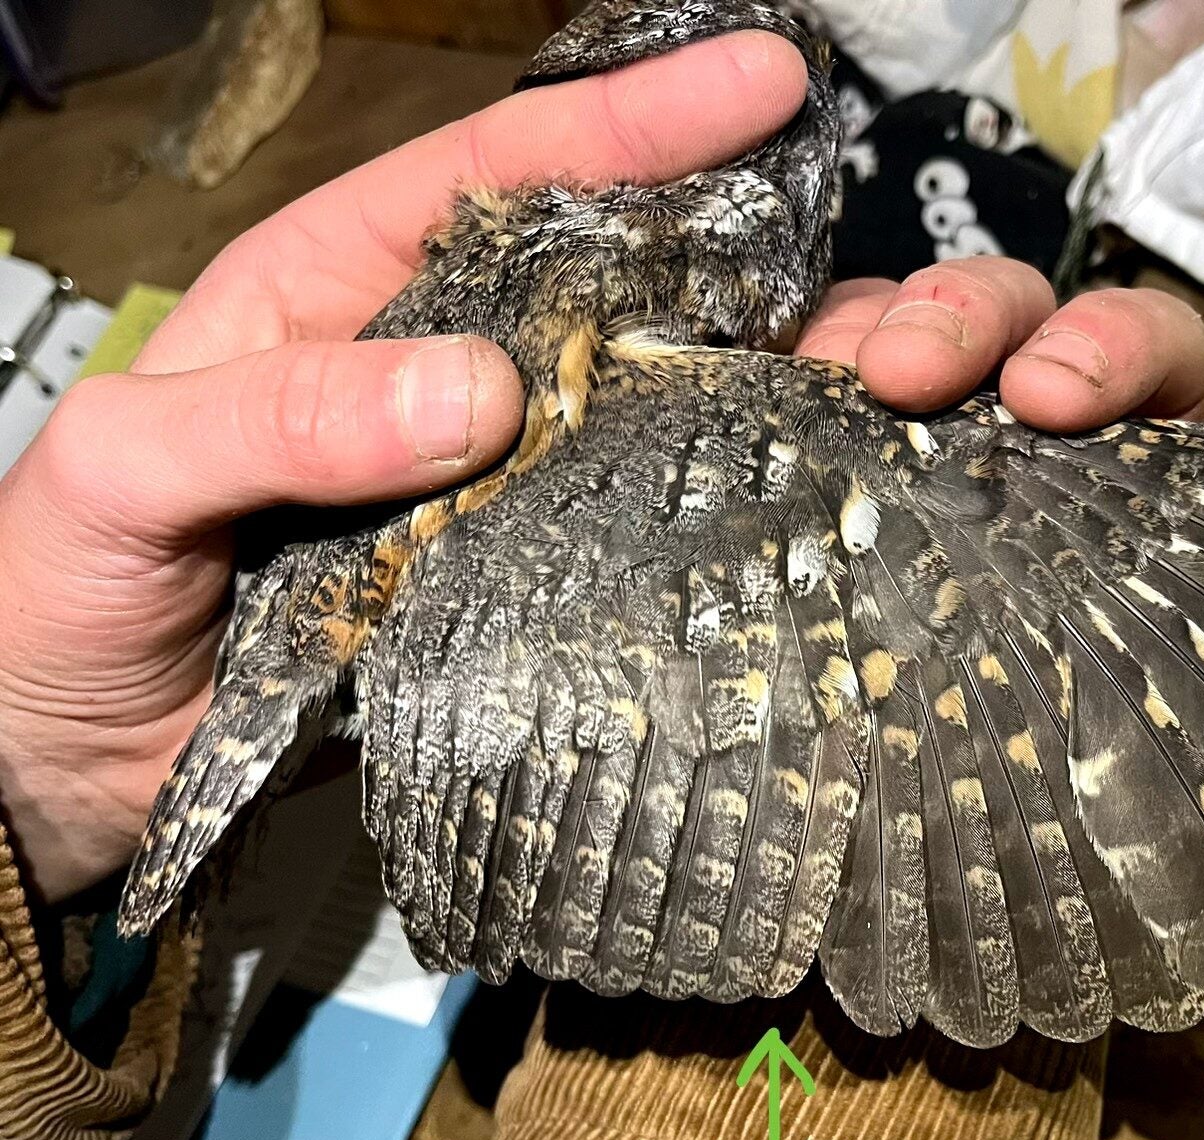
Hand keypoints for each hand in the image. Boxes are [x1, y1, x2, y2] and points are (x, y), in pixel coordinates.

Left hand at [0, 39, 1203, 905]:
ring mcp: (500, 495)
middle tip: (905, 314)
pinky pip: (641, 546)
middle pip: (633, 293)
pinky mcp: (523, 602)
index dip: (641, 123)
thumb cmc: (57, 606)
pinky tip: (825, 526)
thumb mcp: (132, 475)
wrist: (55, 787)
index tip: (771, 80)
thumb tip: (486, 388)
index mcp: (351, 295)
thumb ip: (284, 411)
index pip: (511, 175)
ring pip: (666, 418)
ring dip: (787, 409)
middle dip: (771, 281)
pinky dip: (728, 529)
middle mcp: (453, 377)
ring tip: (909, 414)